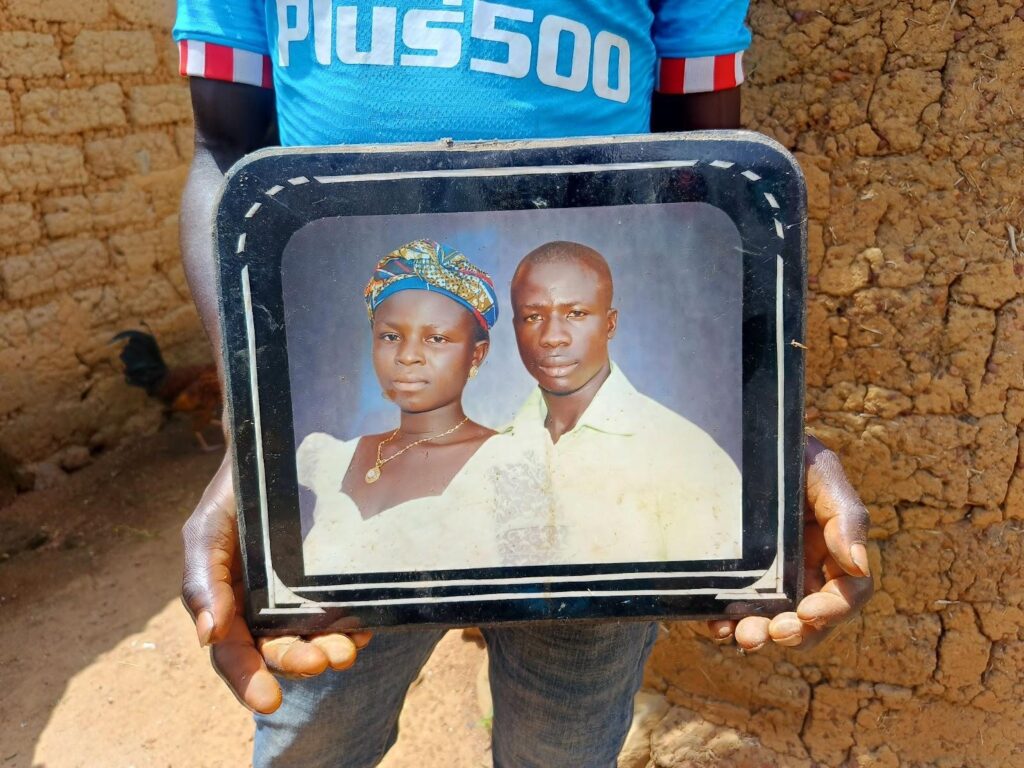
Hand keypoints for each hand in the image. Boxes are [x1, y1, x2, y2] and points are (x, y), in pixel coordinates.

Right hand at [181, 456, 370, 713]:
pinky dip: (355, 624)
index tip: (269, 701)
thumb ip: (201, 582)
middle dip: (298, 661)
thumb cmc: (233, 495)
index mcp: (227, 606)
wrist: (275, 452)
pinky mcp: (332, 579)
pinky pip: (344, 609)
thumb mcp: (206, 531)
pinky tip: (366, 628)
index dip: (249, 680)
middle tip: (323, 661)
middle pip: (278, 649)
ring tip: (348, 651)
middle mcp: (263, 608)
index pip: (234, 653)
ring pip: (314, 636)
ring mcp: (300, 595)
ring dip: (330, 648)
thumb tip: (208, 636)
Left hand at [708, 434, 873, 650]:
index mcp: (834, 552)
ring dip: (760, 634)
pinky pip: (734, 608)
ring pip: (772, 620)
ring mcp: (769, 576)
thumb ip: (847, 518)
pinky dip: (727, 622)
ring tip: (741, 637)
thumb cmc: (793, 456)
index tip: (808, 613)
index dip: (833, 611)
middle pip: (810, 620)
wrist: (743, 438)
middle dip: (795, 633)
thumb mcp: (823, 476)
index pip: (846, 594)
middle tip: (772, 633)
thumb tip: (859, 566)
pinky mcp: (736, 575)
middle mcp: (805, 571)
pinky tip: (716, 625)